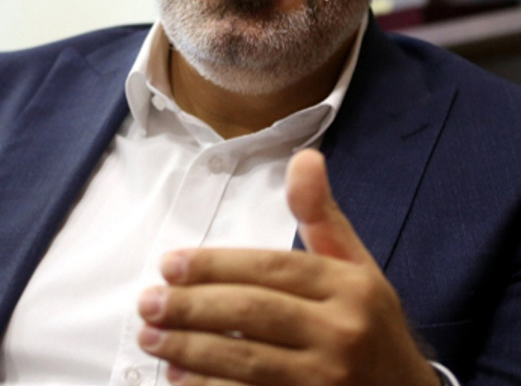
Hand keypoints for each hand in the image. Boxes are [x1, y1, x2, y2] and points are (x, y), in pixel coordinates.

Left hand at [137, 149, 437, 385]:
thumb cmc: (372, 326)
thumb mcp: (358, 267)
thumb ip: (322, 216)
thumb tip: (305, 157)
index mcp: (351, 286)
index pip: (273, 268)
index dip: (217, 266)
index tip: (170, 265)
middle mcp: (342, 331)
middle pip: (254, 312)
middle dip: (193, 307)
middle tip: (148, 303)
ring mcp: (326, 378)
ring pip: (246, 360)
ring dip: (191, 350)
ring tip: (152, 339)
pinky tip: (179, 378)